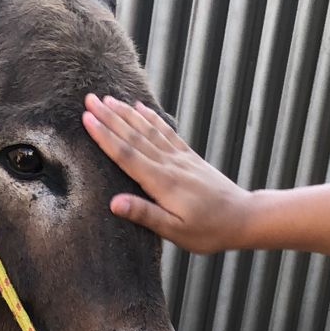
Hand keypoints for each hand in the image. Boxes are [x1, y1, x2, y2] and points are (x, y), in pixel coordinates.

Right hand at [83, 96, 257, 252]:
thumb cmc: (208, 231)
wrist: (242, 217)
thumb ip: (146, 215)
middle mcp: (170, 164)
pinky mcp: (188, 157)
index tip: (87, 119)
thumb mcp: (176, 232)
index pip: (127, 155)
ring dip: (125, 113)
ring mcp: (180, 158)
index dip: (105, 136)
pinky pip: (166, 132)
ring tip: (107, 98)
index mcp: (163, 183)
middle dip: (109, 117)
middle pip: (134, 136)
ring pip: (148, 130)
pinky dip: (151, 118)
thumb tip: (114, 203)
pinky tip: (140, 107)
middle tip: (89, 98)